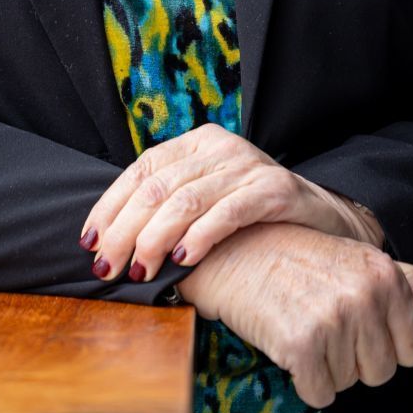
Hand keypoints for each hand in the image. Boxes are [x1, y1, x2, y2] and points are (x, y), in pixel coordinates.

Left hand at [79, 122, 382, 283]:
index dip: (111, 205)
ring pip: (187, 199)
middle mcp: (219, 147)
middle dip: (125, 230)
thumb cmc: (252, 218)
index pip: (142, 169)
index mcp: (196, 143)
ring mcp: (248, 165)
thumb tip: (108, 243)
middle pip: (158, 186)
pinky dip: (200, 236)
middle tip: (109, 267)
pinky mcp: (275, 188)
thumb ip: (168, 207)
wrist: (322, 219)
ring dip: (155, 239)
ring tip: (141, 270)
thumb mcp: (207, 201)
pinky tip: (182, 260)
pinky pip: (229, 211)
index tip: (90, 242)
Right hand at [178, 222, 412, 409]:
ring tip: (301, 325)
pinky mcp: (301, 343)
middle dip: (352, 360)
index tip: (356, 328)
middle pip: (380, 372)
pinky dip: (303, 381)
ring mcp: (333, 318)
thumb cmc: (295, 257)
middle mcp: (365, 294)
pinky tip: (287, 344)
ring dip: (324, 367)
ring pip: (348, 385)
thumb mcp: (354, 258)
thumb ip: (401, 284)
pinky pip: (319, 394)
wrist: (233, 251)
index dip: (384, 348)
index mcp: (384, 274)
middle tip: (321, 324)